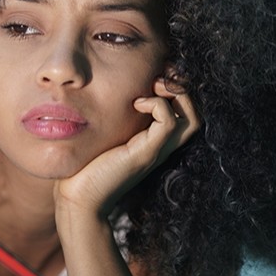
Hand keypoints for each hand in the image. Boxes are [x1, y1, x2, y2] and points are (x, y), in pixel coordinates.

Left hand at [54, 77, 200, 218]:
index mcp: (154, 141)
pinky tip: (136, 104)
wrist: (79, 199)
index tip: (156, 76)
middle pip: (196, 114)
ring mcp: (157, 151)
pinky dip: (157, 105)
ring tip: (153, 87)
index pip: (186, 113)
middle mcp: (162, 146)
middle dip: (182, 88)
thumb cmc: (85, 167)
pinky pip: (168, 122)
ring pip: (192, 118)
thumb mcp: (104, 135)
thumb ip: (112, 117)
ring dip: (176, 94)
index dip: (178, 90)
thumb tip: (101, 89)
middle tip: (158, 79)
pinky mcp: (146, 154)